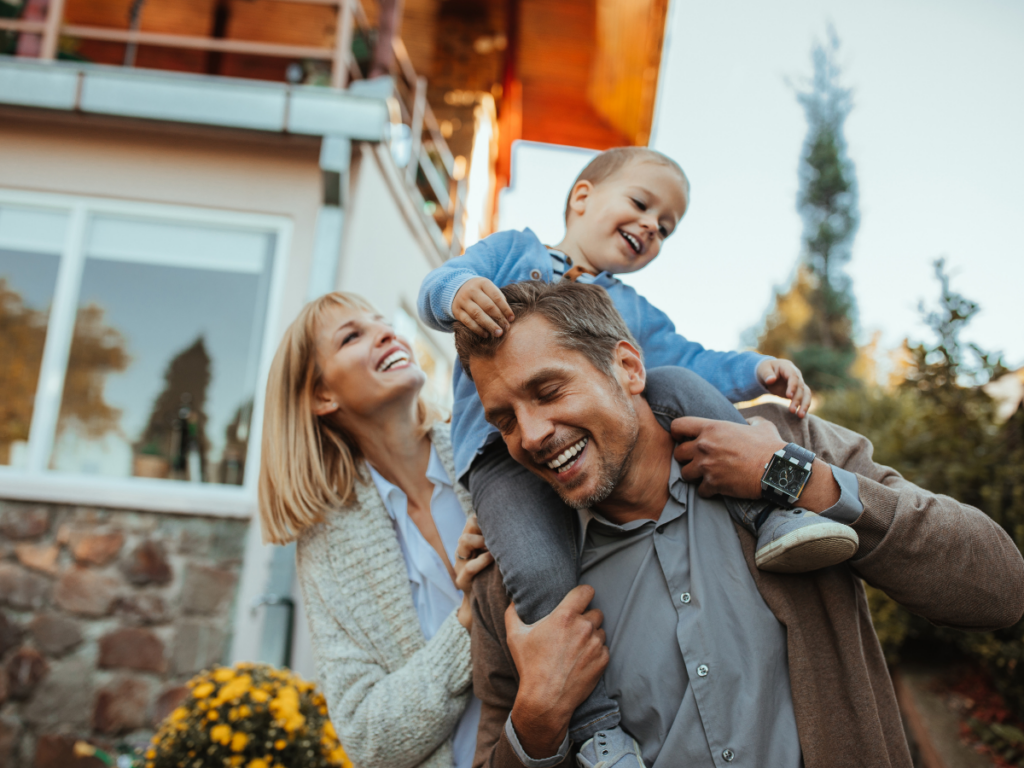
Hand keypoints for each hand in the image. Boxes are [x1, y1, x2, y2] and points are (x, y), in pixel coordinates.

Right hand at [452, 277, 515, 337]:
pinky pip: (468, 322)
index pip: (496, 297)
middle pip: (487, 306)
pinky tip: (486, 334)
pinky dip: (478, 329)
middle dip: (499, 318)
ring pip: (477, 314)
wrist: (458, 289)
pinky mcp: (457, 311)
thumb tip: (508, 317)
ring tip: (498, 333)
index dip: (505, 309)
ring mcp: (463, 301)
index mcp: (483, 283)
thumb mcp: (489, 289)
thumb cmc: (480, 292)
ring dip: (489, 325)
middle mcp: (471, 290)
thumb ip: (499, 299)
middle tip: (506, 328)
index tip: (511, 319)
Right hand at [453, 515, 492, 628]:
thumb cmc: (495, 578)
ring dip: (481, 540)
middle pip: (469, 525)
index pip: (472, 521)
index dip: (485, 520)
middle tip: (496, 535)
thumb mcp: (496, 559)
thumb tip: (521, 528)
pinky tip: (493, 559)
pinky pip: (471, 566)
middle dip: (482, 527)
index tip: (500, 526)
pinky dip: (483, 560)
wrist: (483, 607)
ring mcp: (460, 565)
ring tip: (493, 546)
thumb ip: (501, 545)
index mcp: (469, 544)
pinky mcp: (462, 581)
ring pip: (464, 541)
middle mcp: (462, 552)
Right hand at [507, 586, 607, 758]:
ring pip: (600, 631)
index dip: (584, 594)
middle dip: (587, 618)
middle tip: (574, 629)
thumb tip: (513, 600)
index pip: (587, 591)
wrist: (546, 700)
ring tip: (577, 647)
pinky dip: (596, 652)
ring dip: (592, 635)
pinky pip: (604, 648)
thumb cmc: (530, 667)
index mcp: (564, 616)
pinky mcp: (603, 660)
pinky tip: (582, 660)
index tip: (579, 600)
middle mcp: (583, 627)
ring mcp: (595, 644)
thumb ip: (512, 613)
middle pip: (596, 612)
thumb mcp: (515, 637)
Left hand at [671, 416, 785, 498]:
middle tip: (698, 460)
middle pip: (678, 453)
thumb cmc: (770, 446)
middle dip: (686, 458)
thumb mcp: (760, 425)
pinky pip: (700, 491)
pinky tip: (717, 488)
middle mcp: (705, 446)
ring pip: (685, 474)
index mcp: (712, 428)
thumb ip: (749, 420)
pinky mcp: (713, 484)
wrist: (778, 469)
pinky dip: (707, 491)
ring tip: (706, 475)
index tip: (684, 439)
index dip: (678, 433)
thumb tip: (748, 421)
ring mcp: (707, 466)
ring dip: (694, 475)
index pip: (678, 426)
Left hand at [757, 358, 811, 417]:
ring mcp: (799, 383)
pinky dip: (803, 406)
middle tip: (792, 411)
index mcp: (788, 367)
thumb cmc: (765, 369)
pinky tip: (801, 415)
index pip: (793, 376)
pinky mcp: (798, 391)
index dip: (792, 386)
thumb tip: (771, 380)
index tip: (789, 396)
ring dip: (804, 404)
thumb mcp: (762, 369)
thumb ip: (766, 374)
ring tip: (801, 416)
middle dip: (797, 399)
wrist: (769, 372)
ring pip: (806, 393)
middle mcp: (796, 375)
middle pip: (800, 387)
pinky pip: (804, 398)